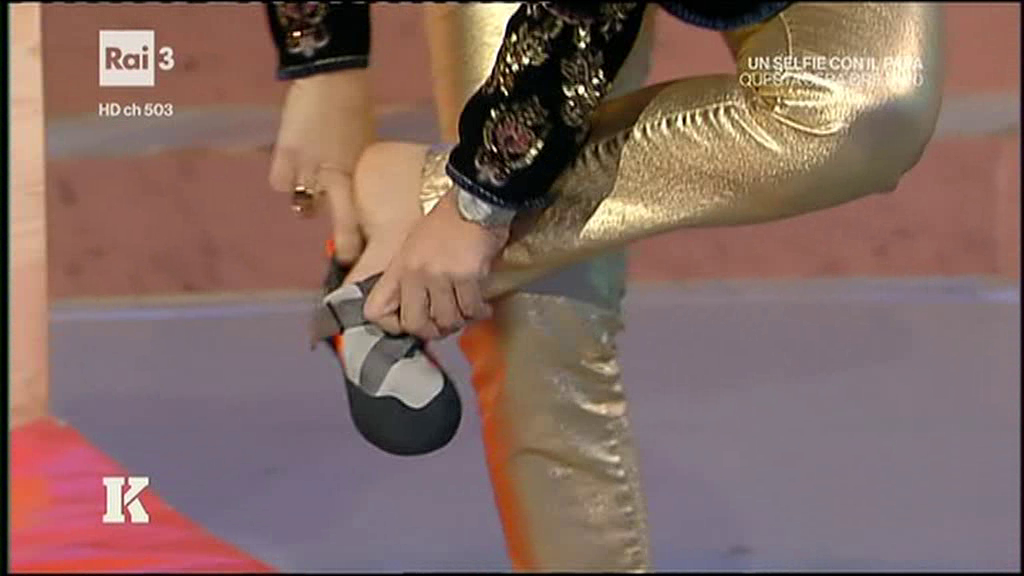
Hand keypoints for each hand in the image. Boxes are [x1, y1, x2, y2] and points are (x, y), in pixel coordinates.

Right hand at [268, 69, 373, 262]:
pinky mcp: (286, 155)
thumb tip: (351, 192)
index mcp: (361, 172)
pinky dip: (284, 179)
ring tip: (308, 184)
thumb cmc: (354, 108)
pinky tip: (290, 167)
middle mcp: (338, 176)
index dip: (361, 240)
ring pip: (303, 205)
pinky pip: (280, 184)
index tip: (362, 257)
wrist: (332, 78)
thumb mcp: (365, 144)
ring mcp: (310, 169)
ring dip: (305, 198)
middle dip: (345, 242)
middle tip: (345, 255)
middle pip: (342, 223)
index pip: (364, 215)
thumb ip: (357, 171)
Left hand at [363, 191, 508, 339]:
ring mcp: (440, 275)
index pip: (375, 311)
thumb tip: (415, 312)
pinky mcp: (466, 276)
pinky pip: (470, 309)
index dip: (393, 326)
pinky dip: (478, 312)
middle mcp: (415, 273)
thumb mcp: (415, 246)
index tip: (410, 324)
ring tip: (468, 312)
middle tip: (446, 325)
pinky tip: (484, 307)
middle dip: (433, 331)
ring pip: (446, 320)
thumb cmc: (448, 224)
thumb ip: (409, 278)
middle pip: (414, 324)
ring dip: (461, 321)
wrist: (476, 202)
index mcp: (399, 267)